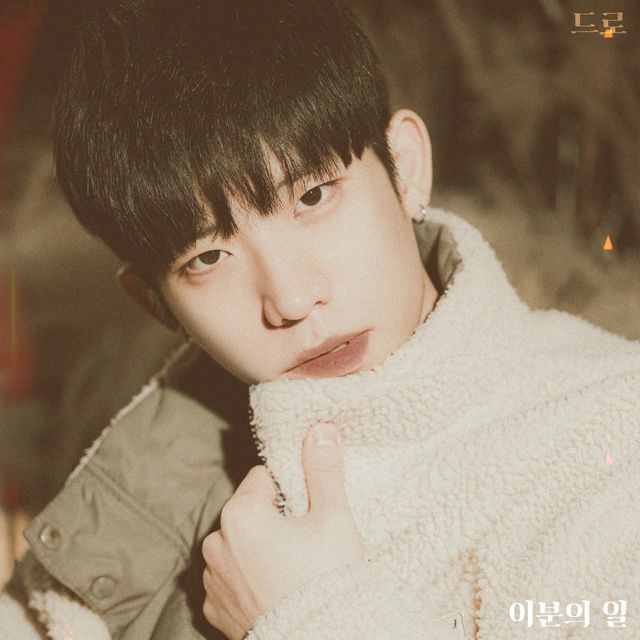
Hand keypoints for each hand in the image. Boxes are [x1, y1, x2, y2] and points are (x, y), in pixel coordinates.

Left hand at [202, 422, 363, 639]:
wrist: (321, 639)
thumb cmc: (326, 579)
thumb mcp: (333, 517)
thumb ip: (322, 469)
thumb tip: (320, 429)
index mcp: (240, 514)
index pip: (262, 479)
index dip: (289, 492)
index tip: (305, 513)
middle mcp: (216, 544)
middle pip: (249, 512)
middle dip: (271, 520)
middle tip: (302, 545)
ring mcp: (213, 580)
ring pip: (238, 544)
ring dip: (257, 550)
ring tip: (289, 571)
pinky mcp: (215, 610)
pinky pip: (230, 578)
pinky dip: (247, 580)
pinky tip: (273, 591)